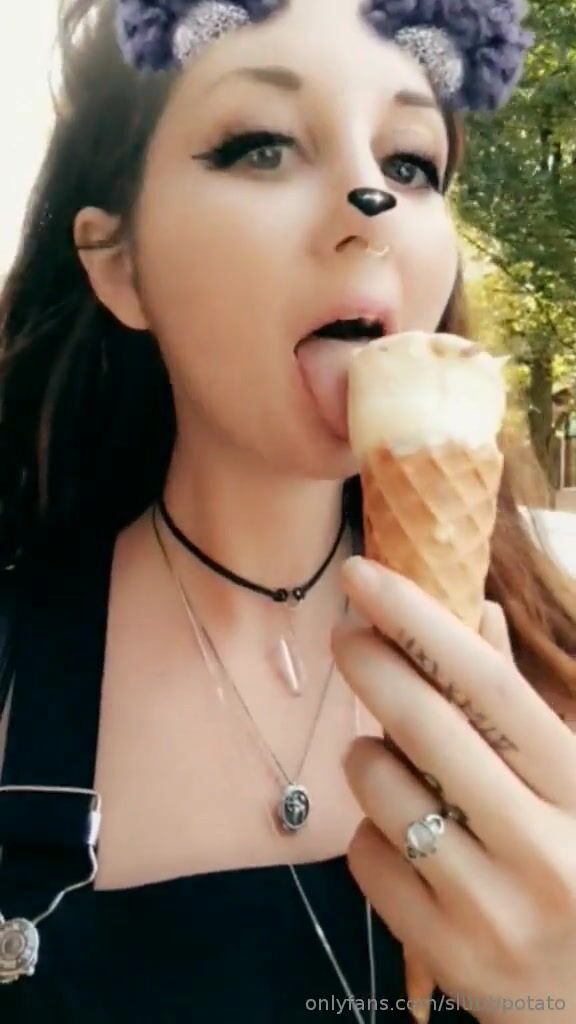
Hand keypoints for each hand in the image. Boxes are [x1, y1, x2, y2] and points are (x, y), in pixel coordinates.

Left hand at [331, 556, 575, 1023]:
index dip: (418, 620)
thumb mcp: (572, 783)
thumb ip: (522, 705)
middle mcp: (540, 850)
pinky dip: (368, 829)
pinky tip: (401, 833)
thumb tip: (476, 615)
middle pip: (425, 728)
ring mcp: (489, 909)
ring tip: (391, 762)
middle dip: (371, 663)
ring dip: (368, 755)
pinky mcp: (442, 953)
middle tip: (346, 634)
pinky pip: (365, 857)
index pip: (489, 685)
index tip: (361, 576)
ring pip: (381, 790)